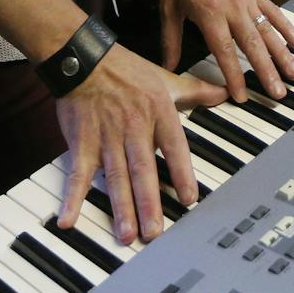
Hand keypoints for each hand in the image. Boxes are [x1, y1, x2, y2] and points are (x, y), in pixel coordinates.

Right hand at [55, 44, 224, 243]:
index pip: (174, 147)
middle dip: (148, 202)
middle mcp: (134, 127)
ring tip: (126, 234)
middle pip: (143, 169)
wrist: (85, 58)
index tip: (189, 199)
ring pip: (115, 176)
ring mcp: (106, 137)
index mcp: (158, 112)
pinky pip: (77, 174)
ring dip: (120, 206)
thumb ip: (196, 91)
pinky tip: (68, 220)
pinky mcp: (82, 142)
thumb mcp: (165, 78)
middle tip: (154, 232)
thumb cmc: (127, 70)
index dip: (182, 172)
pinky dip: (72, 197)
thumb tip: (226, 93)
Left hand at [160, 0, 293, 102]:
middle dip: (267, 72)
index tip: (241, 97)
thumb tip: (168, 66)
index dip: (234, 75)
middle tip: (278, 94)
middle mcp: (232, 8)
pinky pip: (273, 12)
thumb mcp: (168, 4)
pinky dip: (286, 27)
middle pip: (253, 45)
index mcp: (209, 13)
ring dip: (282, 54)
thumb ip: (171, 39)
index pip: (225, 51)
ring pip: (268, 31)